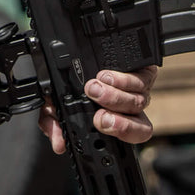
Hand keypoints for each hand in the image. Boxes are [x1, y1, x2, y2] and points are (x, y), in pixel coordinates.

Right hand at [39, 66, 157, 154]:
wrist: (77, 50)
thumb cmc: (67, 80)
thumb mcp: (53, 102)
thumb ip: (53, 123)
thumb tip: (58, 144)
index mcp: (114, 121)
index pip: (127, 139)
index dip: (118, 136)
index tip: (97, 127)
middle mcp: (129, 109)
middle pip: (141, 128)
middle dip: (120, 125)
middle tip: (100, 117)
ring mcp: (137, 90)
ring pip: (138, 103)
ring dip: (115, 98)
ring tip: (93, 89)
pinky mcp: (140, 72)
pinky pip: (140, 81)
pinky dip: (123, 81)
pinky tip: (106, 77)